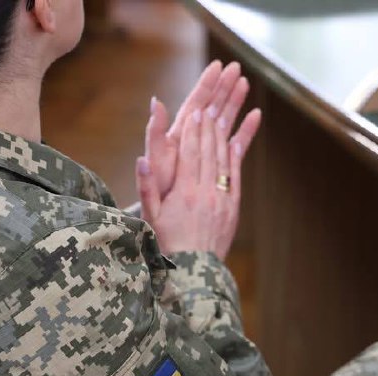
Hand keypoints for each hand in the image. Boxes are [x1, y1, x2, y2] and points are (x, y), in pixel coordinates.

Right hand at [137, 101, 261, 259]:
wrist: (194, 270)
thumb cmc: (167, 243)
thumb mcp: (151, 216)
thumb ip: (147, 186)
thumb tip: (141, 159)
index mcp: (184, 193)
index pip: (191, 154)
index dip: (195, 131)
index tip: (197, 111)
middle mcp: (206, 192)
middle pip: (209, 152)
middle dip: (210, 126)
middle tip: (212, 104)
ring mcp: (222, 199)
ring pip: (224, 160)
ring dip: (224, 135)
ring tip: (223, 114)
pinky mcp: (232, 207)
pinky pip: (235, 176)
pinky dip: (236, 156)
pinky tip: (236, 140)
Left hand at [142, 60, 249, 197]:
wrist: (168, 221)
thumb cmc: (159, 191)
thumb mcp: (155, 160)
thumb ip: (155, 133)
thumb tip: (155, 102)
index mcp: (179, 136)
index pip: (195, 103)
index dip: (206, 85)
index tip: (217, 66)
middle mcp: (192, 141)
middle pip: (211, 108)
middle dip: (222, 87)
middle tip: (236, 67)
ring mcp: (205, 153)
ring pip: (223, 122)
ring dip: (234, 103)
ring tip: (245, 83)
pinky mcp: (217, 167)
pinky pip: (233, 144)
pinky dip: (244, 130)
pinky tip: (256, 115)